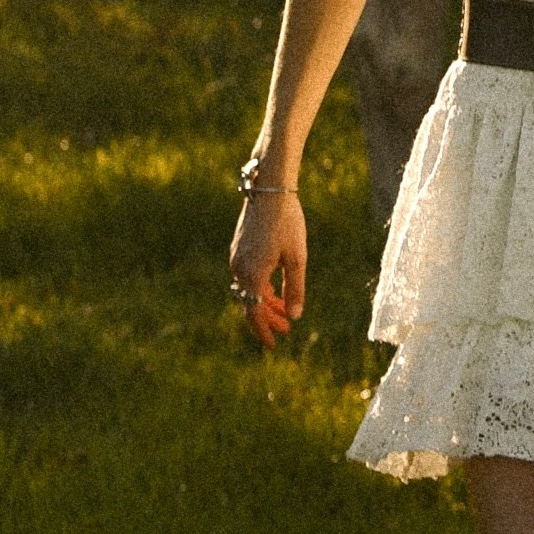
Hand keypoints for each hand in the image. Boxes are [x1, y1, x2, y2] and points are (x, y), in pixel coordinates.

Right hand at [229, 184, 306, 347]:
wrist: (270, 189)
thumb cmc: (287, 222)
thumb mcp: (297, 258)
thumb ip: (295, 288)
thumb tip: (294, 316)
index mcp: (253, 274)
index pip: (255, 313)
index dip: (264, 331)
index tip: (274, 344)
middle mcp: (239, 268)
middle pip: (251, 303)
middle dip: (268, 318)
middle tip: (285, 329)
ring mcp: (236, 256)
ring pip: (249, 289)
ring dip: (265, 301)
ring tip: (284, 309)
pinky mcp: (238, 247)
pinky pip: (247, 275)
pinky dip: (260, 286)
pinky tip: (273, 286)